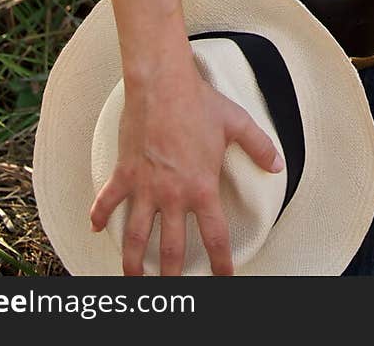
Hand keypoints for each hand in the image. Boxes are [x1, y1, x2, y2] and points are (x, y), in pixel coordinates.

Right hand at [88, 60, 284, 275]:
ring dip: (134, 261)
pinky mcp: (124, 173)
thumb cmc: (199, 102)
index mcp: (202, 187)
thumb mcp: (237, 123)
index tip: (223, 277)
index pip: (215, 235)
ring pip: (136, 236)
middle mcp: (172, 194)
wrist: (162, 84)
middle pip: (172, 248)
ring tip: (134, 278)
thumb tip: (278, 164)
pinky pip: (108, 201)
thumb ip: (259, 146)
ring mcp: (145, 186)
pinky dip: (99, 215)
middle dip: (173, 275)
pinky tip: (95, 229)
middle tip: (172, 289)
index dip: (220, 262)